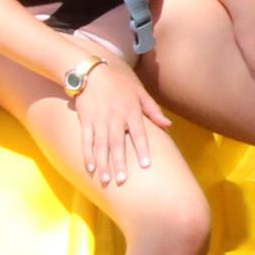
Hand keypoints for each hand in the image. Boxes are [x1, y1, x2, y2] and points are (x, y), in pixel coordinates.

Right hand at [72, 58, 166, 186]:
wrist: (91, 74)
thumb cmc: (119, 85)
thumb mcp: (139, 93)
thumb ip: (153, 110)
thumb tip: (169, 126)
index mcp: (130, 111)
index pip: (138, 133)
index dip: (142, 149)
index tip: (146, 165)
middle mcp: (114, 117)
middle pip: (117, 143)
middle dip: (119, 162)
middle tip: (122, 180)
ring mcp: (98, 120)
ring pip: (101, 145)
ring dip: (103, 163)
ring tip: (106, 180)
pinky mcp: (85, 121)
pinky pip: (86, 140)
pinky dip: (87, 154)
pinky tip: (90, 168)